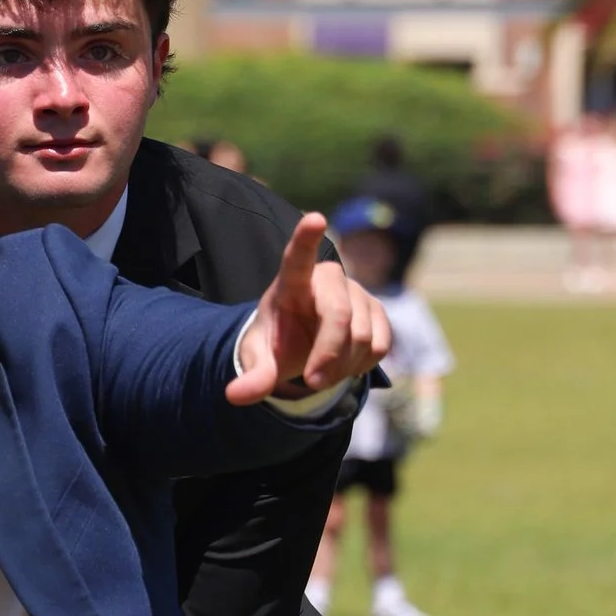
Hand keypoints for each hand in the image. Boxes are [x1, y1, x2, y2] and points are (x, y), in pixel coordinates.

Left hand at [229, 212, 388, 404]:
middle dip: (329, 356)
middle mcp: (327, 279)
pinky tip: (346, 365)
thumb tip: (234, 396)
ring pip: (362, 335)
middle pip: (340, 316)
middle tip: (312, 384)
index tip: (314, 218)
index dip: (305, 239)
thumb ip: (253, 376)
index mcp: (291, 282)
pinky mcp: (378, 310)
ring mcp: (356, 292)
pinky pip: (380, 344)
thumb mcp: (260, 360)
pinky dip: (362, 365)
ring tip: (323, 374)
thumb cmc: (279, 343)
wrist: (304, 346)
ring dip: (343, 367)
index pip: (296, 257)